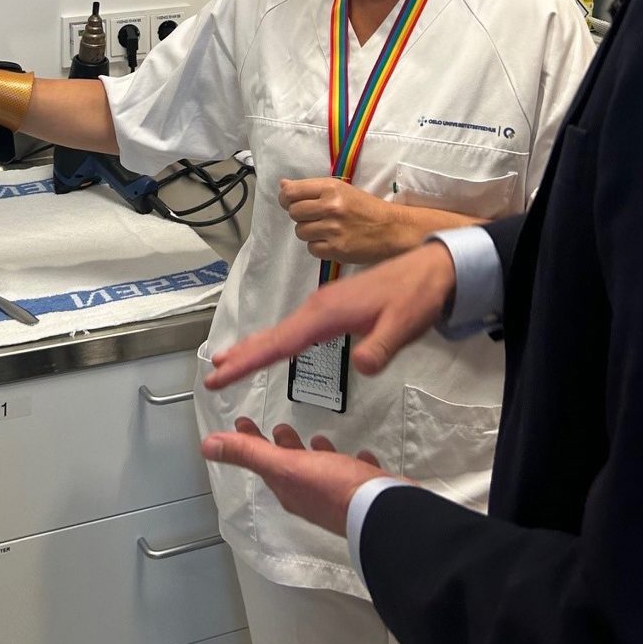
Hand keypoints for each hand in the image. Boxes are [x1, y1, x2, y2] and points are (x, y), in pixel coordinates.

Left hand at [201, 418, 388, 537]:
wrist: (382, 513)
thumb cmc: (334, 488)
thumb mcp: (287, 465)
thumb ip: (250, 454)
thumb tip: (207, 446)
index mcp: (289, 486)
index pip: (262, 459)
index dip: (250, 440)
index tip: (242, 421)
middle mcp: (310, 495)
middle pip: (292, 466)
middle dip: (284, 446)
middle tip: (279, 428)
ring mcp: (337, 497)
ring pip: (322, 471)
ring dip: (316, 454)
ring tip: (319, 439)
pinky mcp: (363, 494)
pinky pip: (354, 475)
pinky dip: (353, 463)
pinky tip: (362, 455)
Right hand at [204, 238, 454, 389]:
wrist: (431, 269)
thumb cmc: (416, 297)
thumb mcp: (403, 326)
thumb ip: (380, 347)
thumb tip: (362, 367)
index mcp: (327, 313)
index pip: (280, 343)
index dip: (248, 361)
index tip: (220, 374)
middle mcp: (318, 307)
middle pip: (273, 336)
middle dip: (242, 355)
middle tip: (211, 375)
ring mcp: (324, 306)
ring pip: (282, 331)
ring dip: (255, 348)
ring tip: (228, 362)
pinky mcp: (333, 309)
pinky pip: (296, 329)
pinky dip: (277, 340)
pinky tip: (273, 347)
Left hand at [279, 176, 398, 263]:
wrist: (392, 229)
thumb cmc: (366, 207)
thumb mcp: (341, 190)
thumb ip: (311, 188)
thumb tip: (282, 185)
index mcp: (331, 188)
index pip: (291, 192)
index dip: (286, 198)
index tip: (290, 202)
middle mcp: (330, 207)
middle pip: (293, 212)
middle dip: (301, 216)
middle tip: (316, 217)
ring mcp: (333, 229)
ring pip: (300, 232)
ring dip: (309, 232)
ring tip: (326, 229)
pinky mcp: (336, 249)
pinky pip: (311, 248)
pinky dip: (318, 246)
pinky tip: (332, 241)